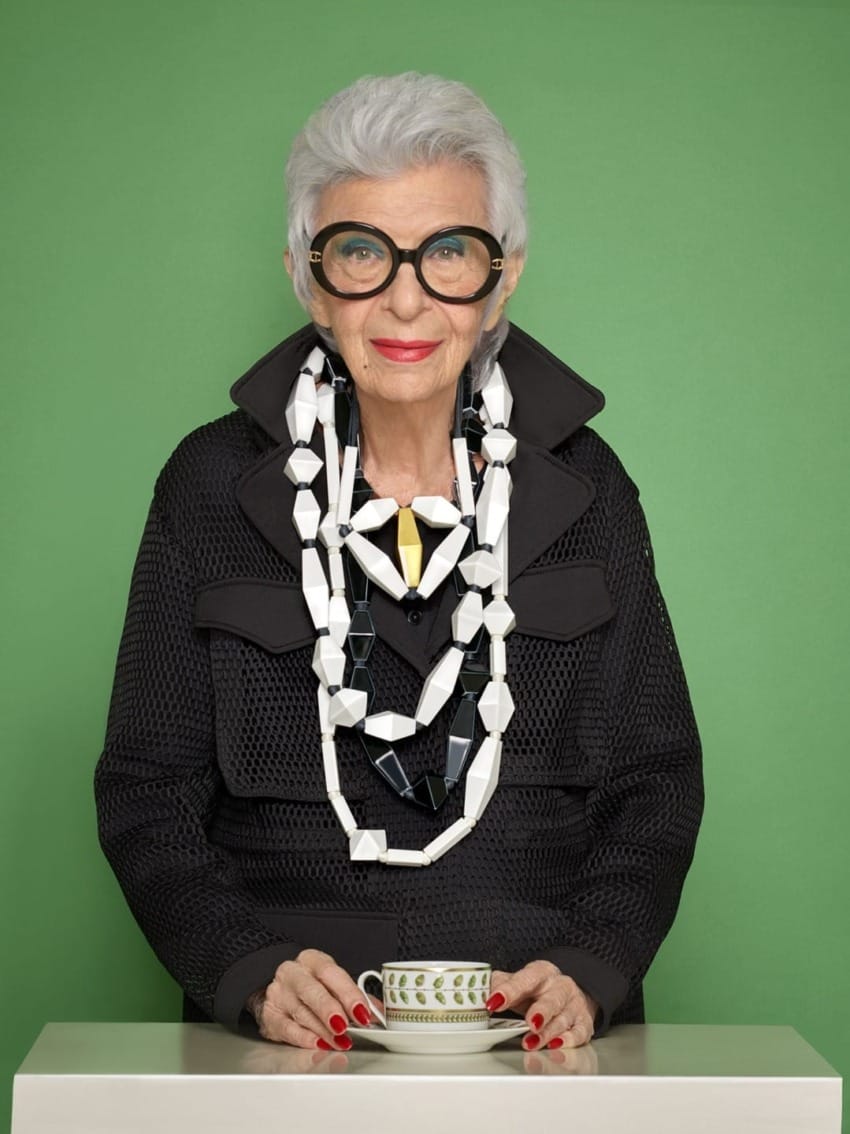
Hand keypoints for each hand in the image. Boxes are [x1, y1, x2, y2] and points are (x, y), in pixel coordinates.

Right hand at [249, 948, 374, 1049]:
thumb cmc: (311, 986)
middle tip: (346, 1026)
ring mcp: (279, 994)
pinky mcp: (270, 1016)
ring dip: (324, 1031)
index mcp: (312, 960)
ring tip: (341, 1041)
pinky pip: (288, 1029)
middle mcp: (292, 973)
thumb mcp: (331, 982)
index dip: (349, 993)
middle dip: (330, 1010)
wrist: (277, 990)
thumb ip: (355, 996)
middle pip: (312, 991)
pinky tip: (320, 1044)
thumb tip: (378, 1013)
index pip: (331, 973)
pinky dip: (306, 1039)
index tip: (363, 1012)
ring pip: (302, 1013)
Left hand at [486, 960, 597, 1050]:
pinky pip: (579, 1033)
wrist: (567, 991)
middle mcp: (560, 986)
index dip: (509, 990)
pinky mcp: (584, 1022)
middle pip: (552, 998)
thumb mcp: (519, 982)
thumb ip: (499, 985)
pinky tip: (556, 1046)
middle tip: (529, 1023)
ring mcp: (574, 1004)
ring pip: (564, 1019)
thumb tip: (476, 994)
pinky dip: (569, 1041)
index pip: (525, 979)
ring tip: (532, 1042)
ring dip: (548, 1033)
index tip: (493, 1002)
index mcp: (541, 973)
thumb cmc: (537, 989)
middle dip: (541, 1011)